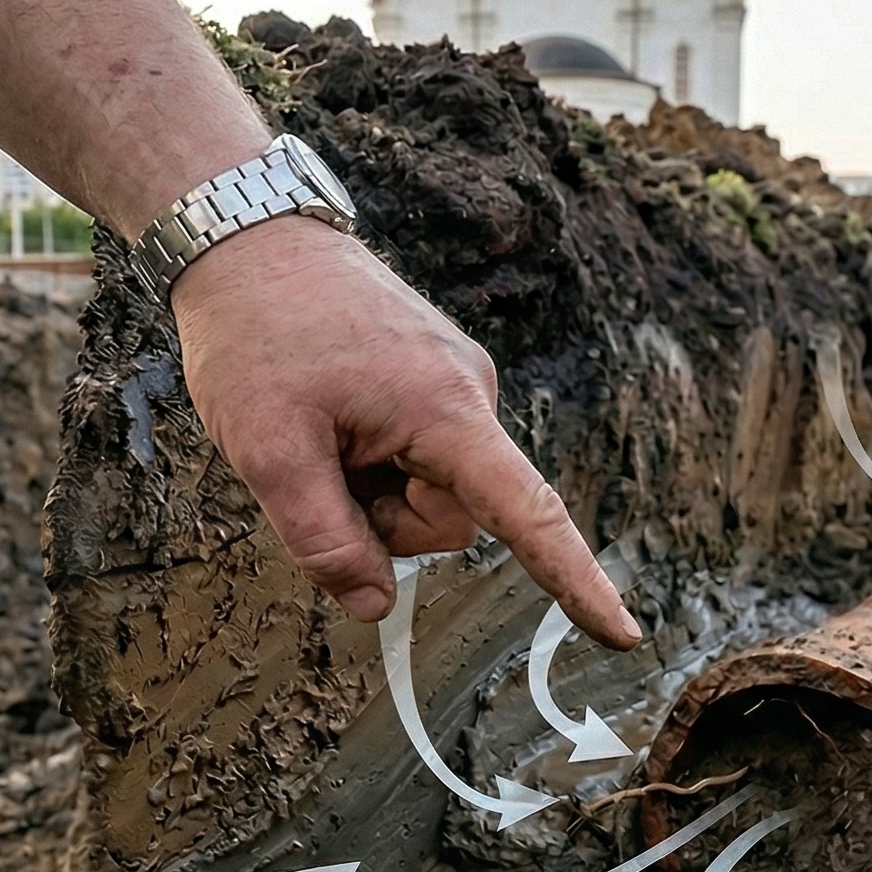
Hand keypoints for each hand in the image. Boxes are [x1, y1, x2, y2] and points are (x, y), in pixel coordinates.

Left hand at [170, 215, 641, 648]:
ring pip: (427, 491)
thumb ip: (324, 541)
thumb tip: (377, 607)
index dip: (576, 582)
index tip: (624, 634)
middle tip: (311, 466)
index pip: (528, 514)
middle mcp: (470, 393)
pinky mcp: (433, 378)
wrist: (248, 236)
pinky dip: (369, 458)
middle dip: (382, 520)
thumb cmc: (256, 335)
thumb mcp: (268, 452)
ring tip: (316, 426)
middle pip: (449, 519)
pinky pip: (414, 453)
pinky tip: (326, 413)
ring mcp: (454, 383)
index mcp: (446, 409)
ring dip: (370, 488)